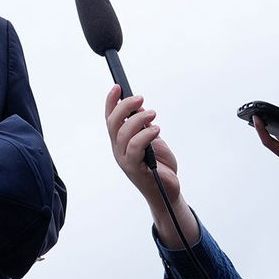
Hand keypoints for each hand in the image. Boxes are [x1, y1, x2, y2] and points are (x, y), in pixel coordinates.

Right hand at [104, 86, 179, 204]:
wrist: (167, 192)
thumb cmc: (159, 166)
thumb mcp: (152, 140)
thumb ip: (144, 126)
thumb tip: (140, 108)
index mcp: (120, 142)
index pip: (110, 119)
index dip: (111, 102)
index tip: (117, 87)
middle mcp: (118, 150)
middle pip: (113, 123)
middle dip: (124, 107)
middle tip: (140, 98)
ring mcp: (124, 160)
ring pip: (123, 133)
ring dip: (138, 119)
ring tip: (153, 114)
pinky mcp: (134, 168)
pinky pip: (135, 147)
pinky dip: (145, 134)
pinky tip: (156, 130)